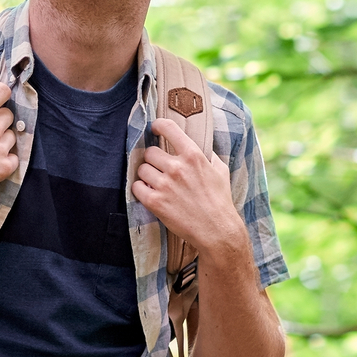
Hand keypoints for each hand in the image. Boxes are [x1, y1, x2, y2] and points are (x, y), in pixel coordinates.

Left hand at [132, 119, 243, 258]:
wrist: (217, 230)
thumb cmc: (220, 200)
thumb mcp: (220, 170)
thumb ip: (207, 155)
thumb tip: (199, 145)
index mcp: (193, 155)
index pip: (168, 128)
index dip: (158, 126)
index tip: (155, 129)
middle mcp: (177, 167)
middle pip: (150, 152)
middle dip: (153, 160)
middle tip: (159, 168)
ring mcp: (164, 184)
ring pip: (141, 169)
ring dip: (146, 175)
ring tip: (156, 183)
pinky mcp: (155, 202)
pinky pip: (136, 187)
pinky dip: (141, 189)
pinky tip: (150, 193)